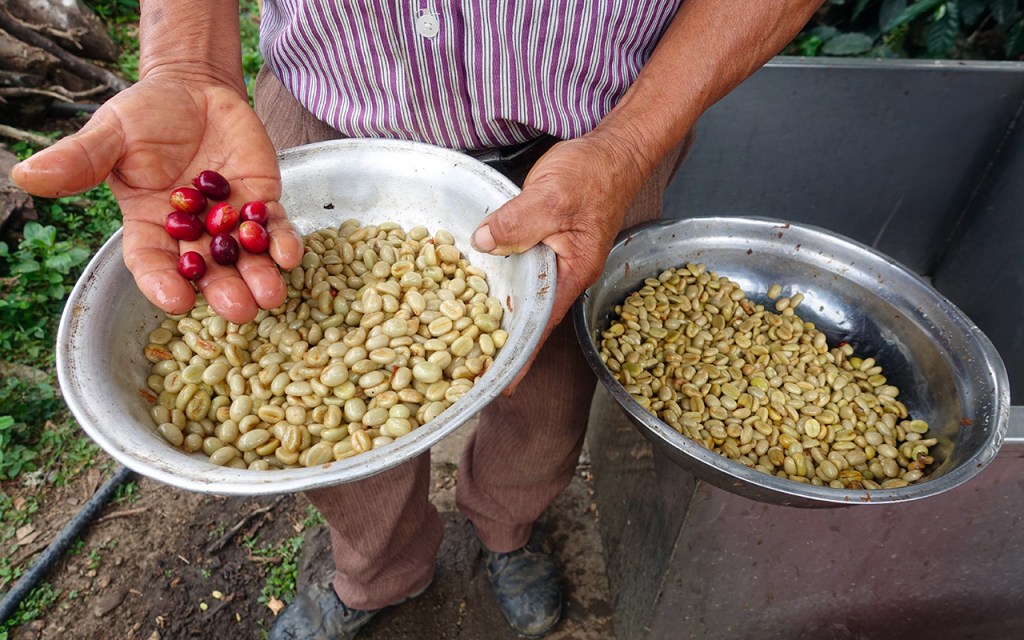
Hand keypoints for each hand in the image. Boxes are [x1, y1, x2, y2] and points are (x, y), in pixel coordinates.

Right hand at [10, 73, 302, 323]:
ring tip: (271, 295)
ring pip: (246, 260)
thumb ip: (79, 160)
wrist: (193, 91)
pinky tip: (292, 255)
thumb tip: (25, 175)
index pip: (152, 264)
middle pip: (208, 273)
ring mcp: (230, 222)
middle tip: (239, 310)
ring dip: (260, 278)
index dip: (162, 284)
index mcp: (149, 227)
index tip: (175, 302)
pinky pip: (274, 229)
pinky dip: (284, 243)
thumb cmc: (146, 115)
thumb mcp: (110, 134)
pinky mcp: (261, 202)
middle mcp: (192, 235)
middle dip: (224, 292)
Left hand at [471, 132, 649, 392]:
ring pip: (522, 295)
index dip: (519, 356)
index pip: (540, 324)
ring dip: (496, 314)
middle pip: (529, 317)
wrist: (613, 152)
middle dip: (500, 342)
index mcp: (571, 273)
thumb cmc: (592, 174)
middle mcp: (564, 275)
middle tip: (467, 368)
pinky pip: (519, 272)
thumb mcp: (552, 195)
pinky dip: (499, 283)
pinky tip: (473, 287)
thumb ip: (518, 221)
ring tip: (462, 339)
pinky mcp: (544, 246)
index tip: (499, 384)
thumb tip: (483, 243)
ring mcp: (554, 262)